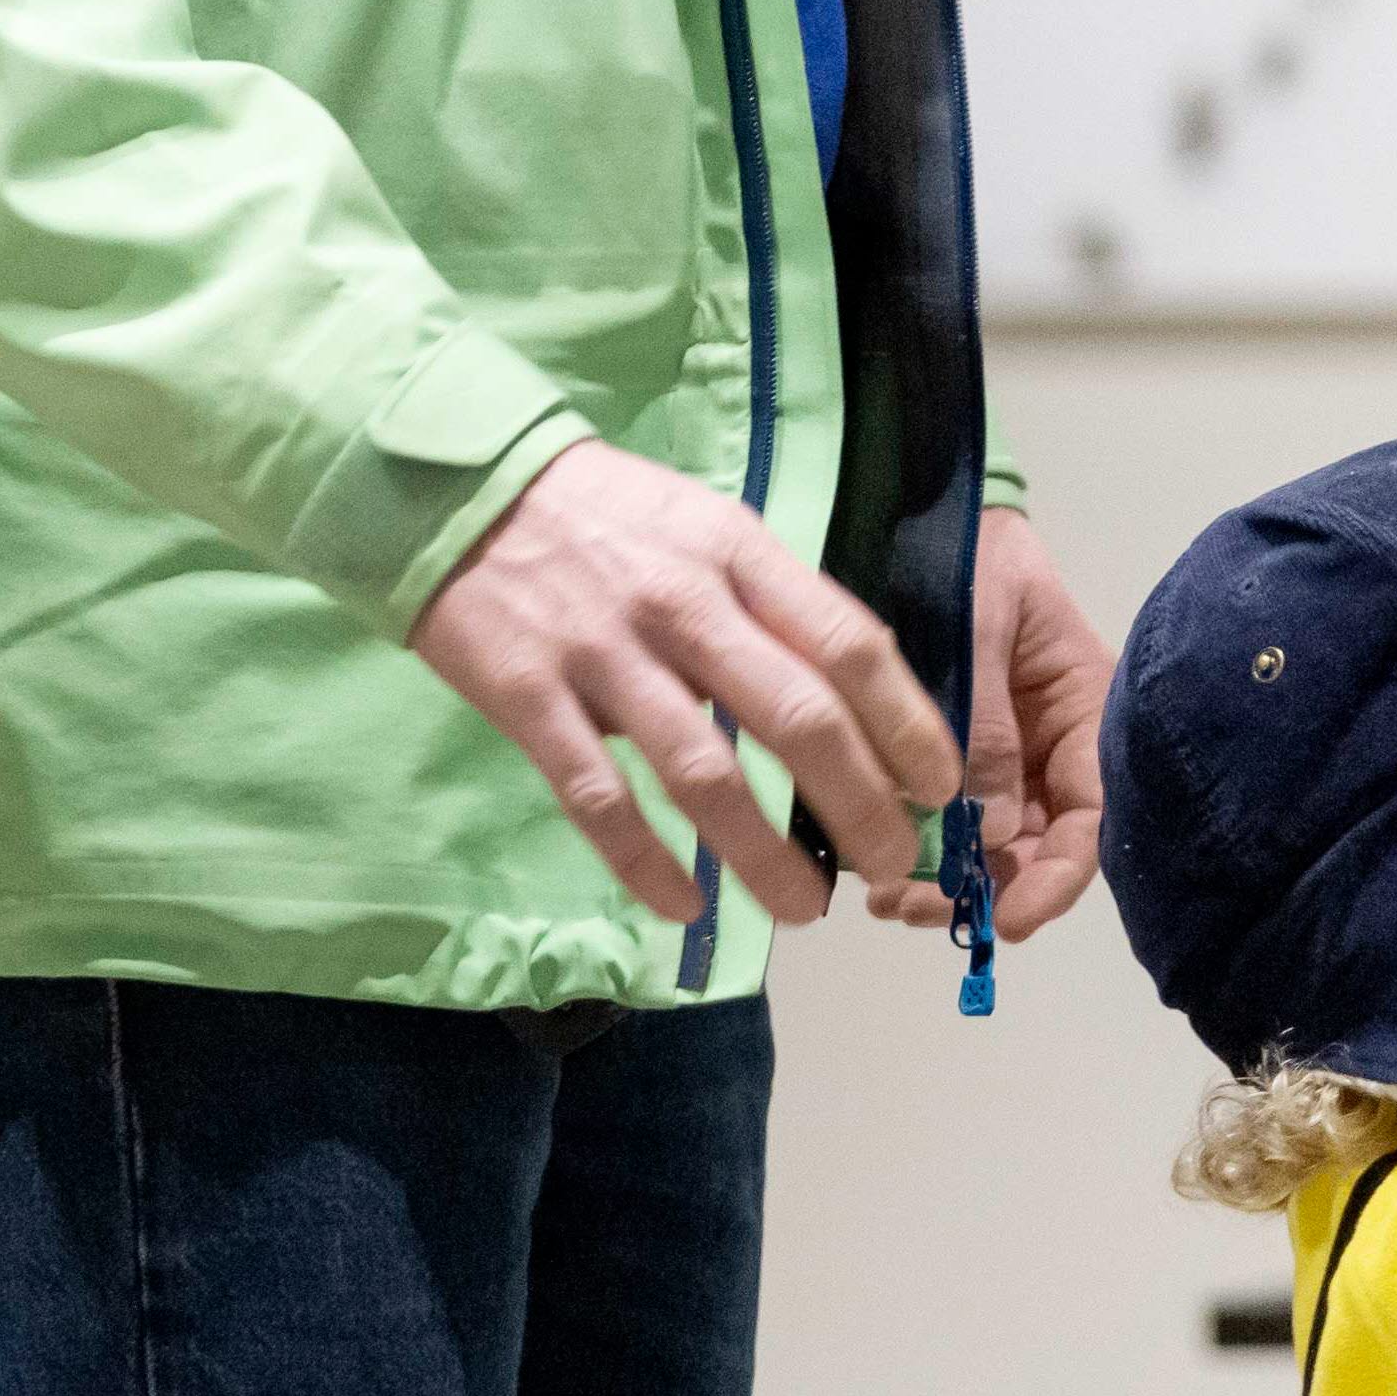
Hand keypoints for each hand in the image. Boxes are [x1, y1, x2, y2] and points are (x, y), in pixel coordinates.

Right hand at [415, 440, 957, 932]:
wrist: (458, 487)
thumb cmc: (602, 515)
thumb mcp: (704, 525)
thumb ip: (770, 602)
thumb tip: (848, 698)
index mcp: (737, 553)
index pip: (849, 646)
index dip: (907, 726)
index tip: (938, 789)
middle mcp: (682, 603)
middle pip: (797, 720)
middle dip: (861, 807)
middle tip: (891, 864)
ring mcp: (604, 654)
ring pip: (704, 776)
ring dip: (765, 857)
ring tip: (806, 908)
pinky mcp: (530, 698)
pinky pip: (601, 798)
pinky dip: (646, 863)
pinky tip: (685, 907)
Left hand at [868, 504, 1109, 943]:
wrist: (915, 517)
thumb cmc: (971, 557)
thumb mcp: (983, 628)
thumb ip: (986, 725)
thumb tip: (988, 831)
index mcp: (1089, 712)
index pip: (1094, 815)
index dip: (1059, 876)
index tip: (1011, 917)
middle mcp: (1051, 751)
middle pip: (1038, 849)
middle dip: (987, 891)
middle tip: (919, 907)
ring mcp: (1002, 763)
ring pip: (988, 850)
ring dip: (946, 884)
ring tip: (891, 899)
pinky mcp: (949, 766)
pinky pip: (942, 826)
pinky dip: (916, 855)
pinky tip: (876, 871)